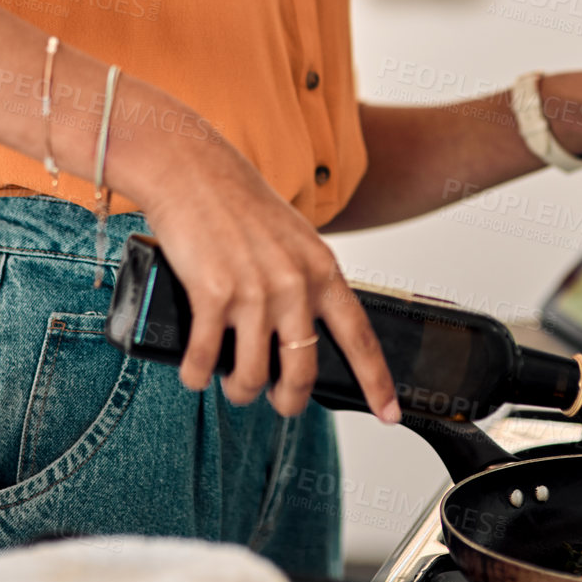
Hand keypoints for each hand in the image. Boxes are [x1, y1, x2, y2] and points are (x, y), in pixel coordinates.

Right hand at [137, 142, 400, 422]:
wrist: (192, 169)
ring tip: (232, 385)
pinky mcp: (212, 295)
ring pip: (252, 376)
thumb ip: (304, 279)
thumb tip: (298, 331)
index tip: (389, 412)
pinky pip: (205, 360)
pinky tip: (195, 374)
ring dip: (240, 392)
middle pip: (302, 372)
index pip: (359, 337)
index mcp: (322, 269)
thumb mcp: (292, 238)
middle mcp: (294, 284)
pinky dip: (197, 375)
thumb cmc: (239, 202)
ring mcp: (254, 292)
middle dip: (290, 401)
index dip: (377, 381)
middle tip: (279, 402)